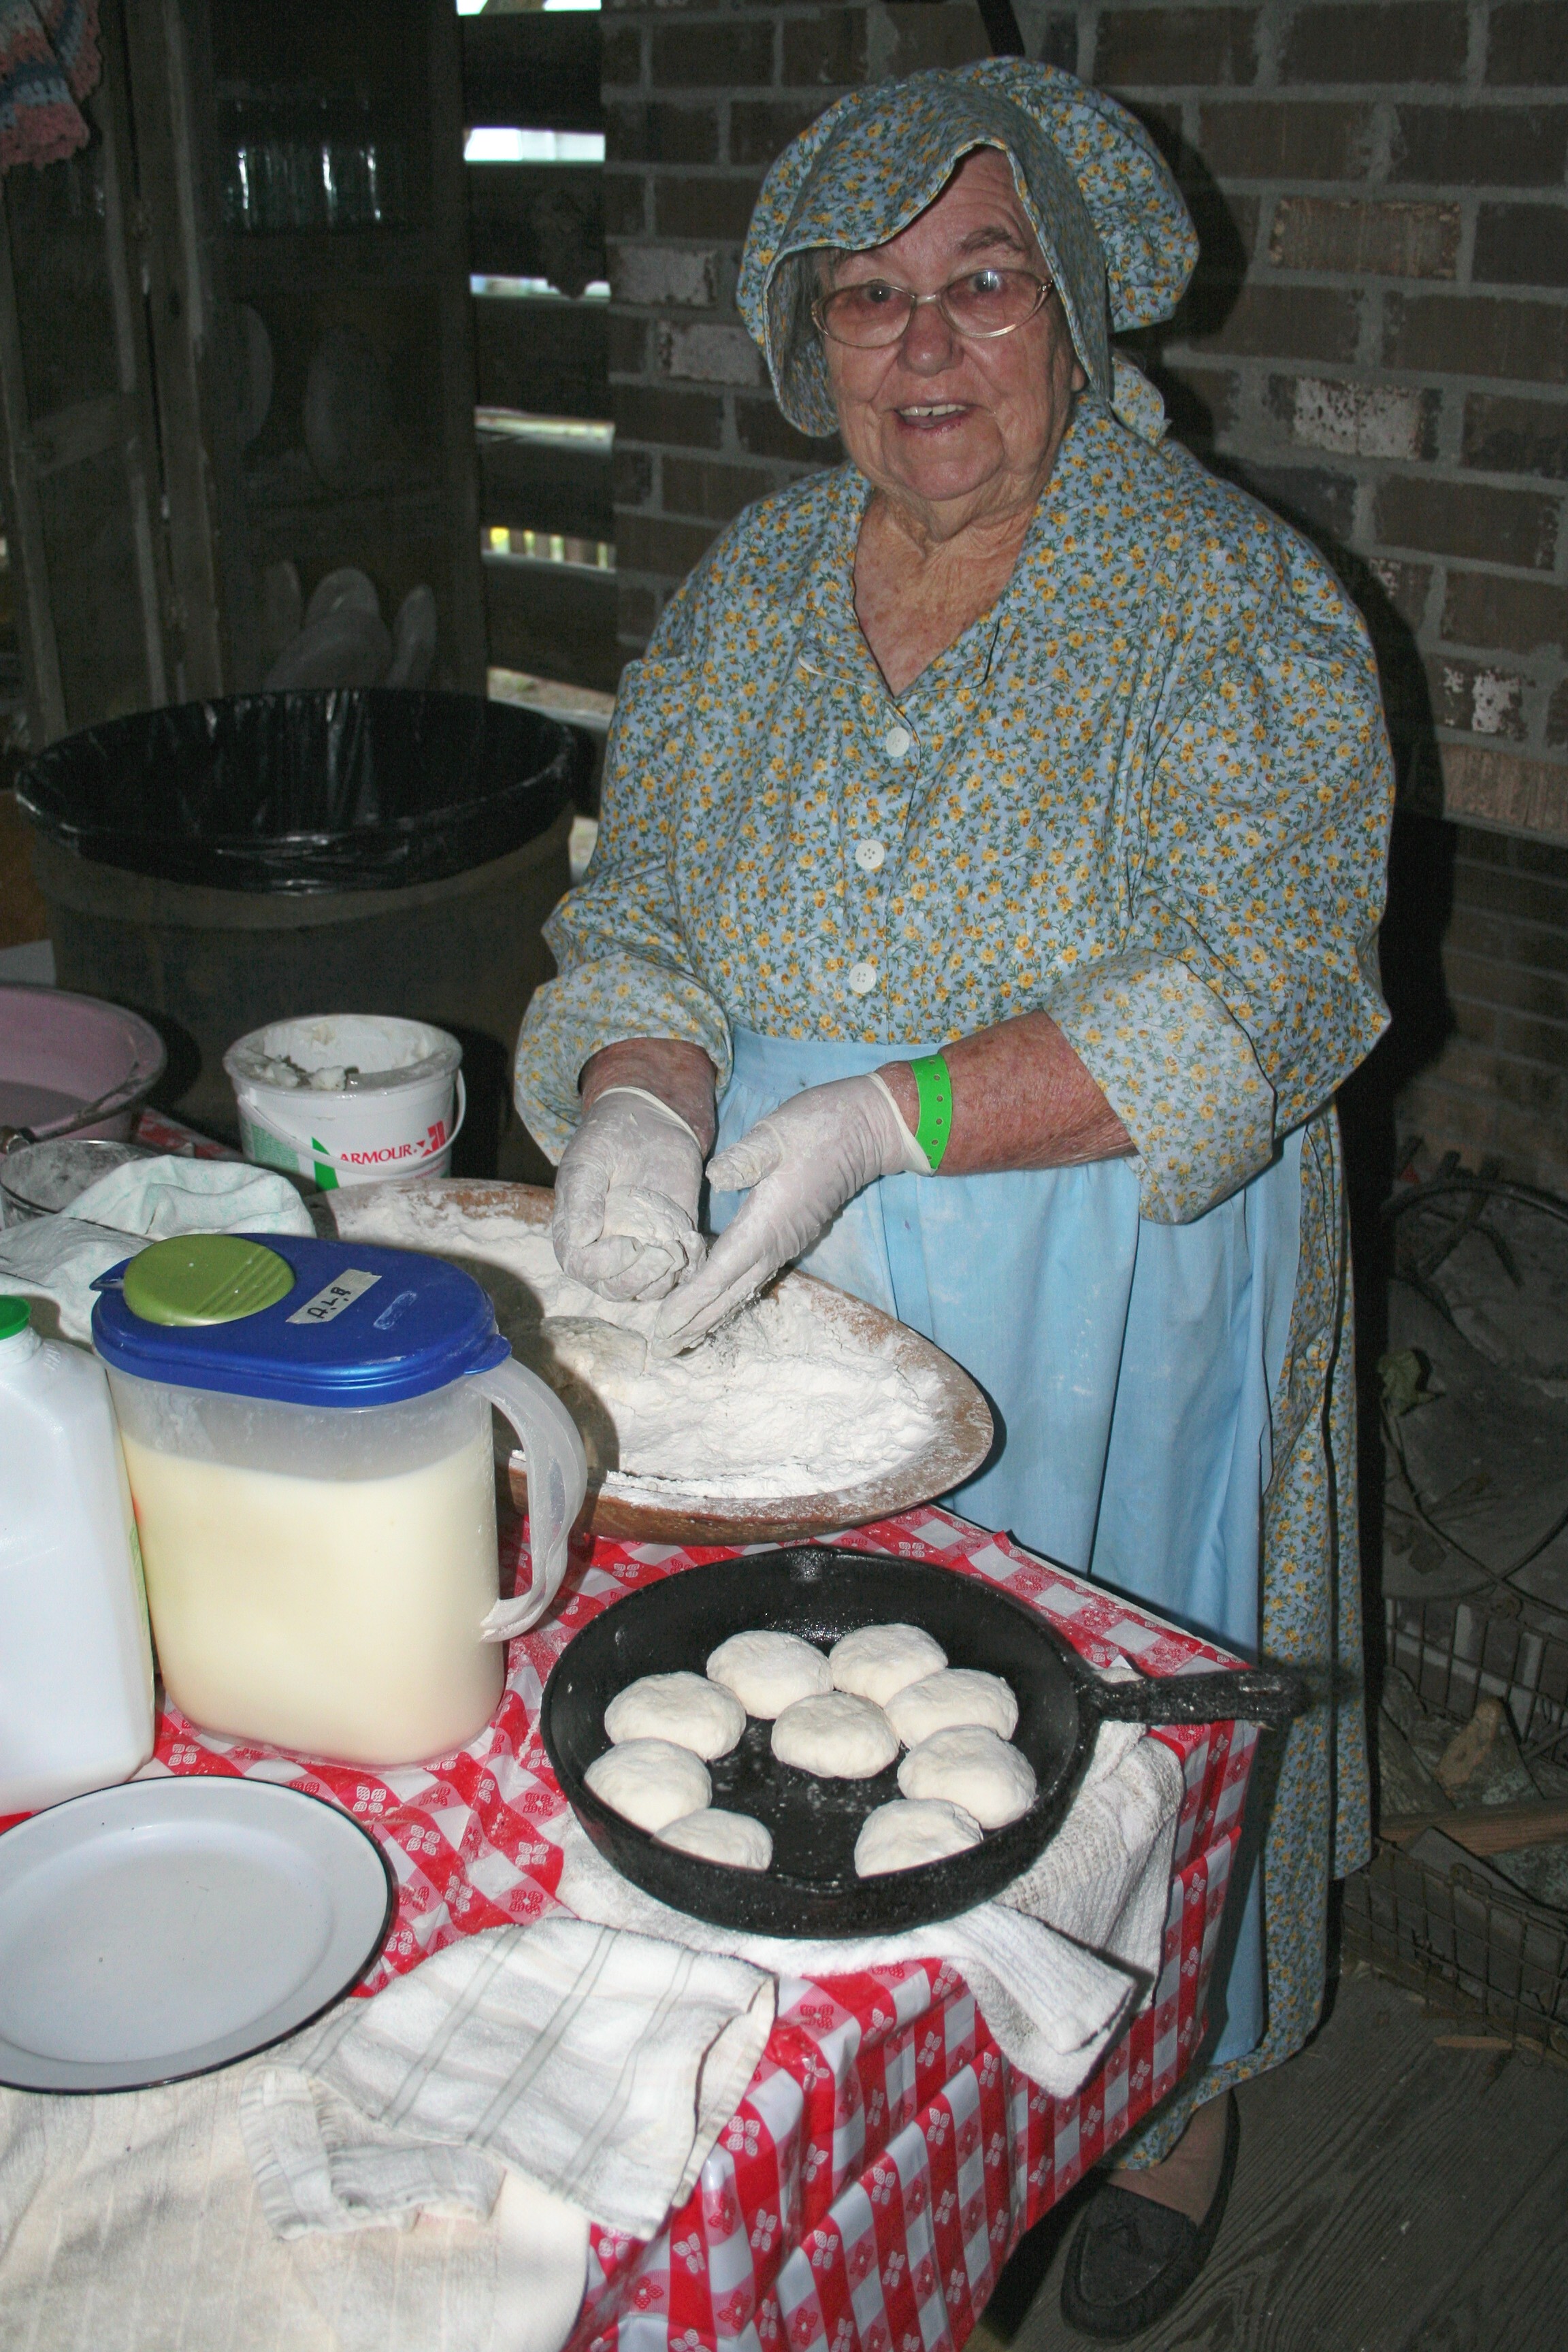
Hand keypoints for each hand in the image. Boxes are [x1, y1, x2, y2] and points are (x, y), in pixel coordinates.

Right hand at [552, 1087, 705, 1301]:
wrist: (650, 1122)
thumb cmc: (609, 1138)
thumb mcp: (589, 1160)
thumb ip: (582, 1199)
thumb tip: (579, 1239)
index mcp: (575, 1233)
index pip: (582, 1268)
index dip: (604, 1265)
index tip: (629, 1243)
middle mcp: (605, 1250)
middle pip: (615, 1289)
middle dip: (638, 1279)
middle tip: (662, 1252)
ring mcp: (641, 1251)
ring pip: (649, 1289)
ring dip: (665, 1277)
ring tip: (679, 1246)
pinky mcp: (672, 1244)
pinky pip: (680, 1273)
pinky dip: (690, 1267)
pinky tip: (695, 1240)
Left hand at [654, 1074, 923, 1349]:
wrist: (864, 1129)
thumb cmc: (816, 1127)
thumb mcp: (776, 1134)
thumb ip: (747, 1157)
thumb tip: (716, 1177)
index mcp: (765, 1224)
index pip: (720, 1273)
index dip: (690, 1302)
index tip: (663, 1325)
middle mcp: (775, 1243)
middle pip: (729, 1294)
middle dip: (695, 1321)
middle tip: (663, 1348)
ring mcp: (784, 1242)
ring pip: (741, 1289)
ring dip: (711, 1314)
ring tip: (682, 1336)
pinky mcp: (787, 1236)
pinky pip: (751, 1276)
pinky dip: (728, 1295)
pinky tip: (714, 1301)